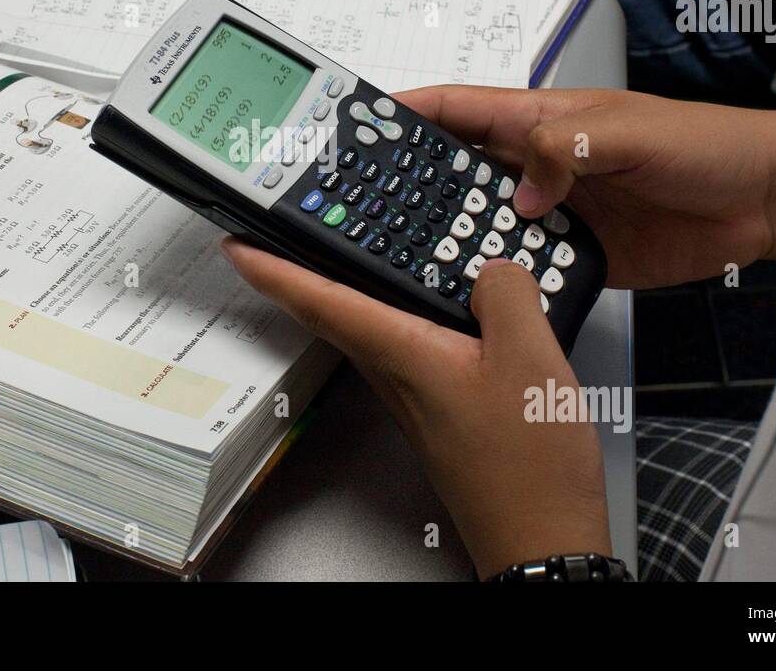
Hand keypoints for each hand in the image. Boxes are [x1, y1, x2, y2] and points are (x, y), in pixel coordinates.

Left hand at [222, 239, 611, 578]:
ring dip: (354, 289)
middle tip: (284, 238)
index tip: (237, 246)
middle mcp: (397, 377)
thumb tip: (490, 269)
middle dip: (303, 272)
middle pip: (336, 313)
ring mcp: (415, 397)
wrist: (539, 539)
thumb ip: (505, 297)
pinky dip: (410, 314)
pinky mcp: (440, 410)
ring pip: (373, 329)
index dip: (273, 270)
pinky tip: (439, 304)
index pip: (321, 301)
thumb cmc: (528, 465)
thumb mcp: (529, 359)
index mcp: (403, 355)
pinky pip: (412, 346)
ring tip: (357, 253)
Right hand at [395, 86, 775, 286]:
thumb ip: (562, 150)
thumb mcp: (625, 132)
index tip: (356, 124)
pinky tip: (469, 290)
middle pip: (456, 170)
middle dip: (411, 182)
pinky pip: (519, 265)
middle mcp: (535, 164)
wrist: (760, 203)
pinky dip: (495, 276)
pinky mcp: (572, 254)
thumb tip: (517, 195)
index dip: (406, 112)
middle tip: (365, 205)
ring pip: (480, 222)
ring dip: (450, 236)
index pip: (458, 109)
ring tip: (404, 255)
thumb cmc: (701, 145)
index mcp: (539, 119)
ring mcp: (551, 211)